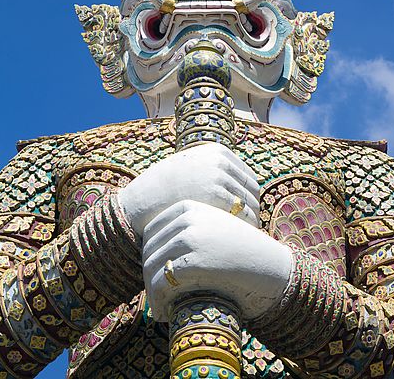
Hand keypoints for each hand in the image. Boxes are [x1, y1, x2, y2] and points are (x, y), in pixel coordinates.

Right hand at [118, 143, 259, 233]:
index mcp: (217, 151)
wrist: (141, 202)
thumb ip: (212, 172)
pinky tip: (241, 242)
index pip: (248, 177)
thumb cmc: (165, 192)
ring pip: (250, 204)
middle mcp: (220, 161)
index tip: (248, 214)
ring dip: (251, 221)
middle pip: (252, 190)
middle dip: (253, 210)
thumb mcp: (190, 169)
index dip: (250, 198)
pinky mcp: (215, 197)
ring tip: (247, 238)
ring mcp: (218, 178)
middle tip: (251, 229)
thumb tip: (238, 189)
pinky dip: (246, 229)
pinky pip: (243, 216)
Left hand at [142, 200, 292, 321]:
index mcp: (190, 206)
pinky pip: (161, 282)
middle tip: (155, 298)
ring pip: (151, 267)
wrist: (269, 266)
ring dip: (151, 293)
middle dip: (148, 278)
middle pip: (149, 249)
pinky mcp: (194, 261)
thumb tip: (152, 253)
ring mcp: (190, 238)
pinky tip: (163, 314)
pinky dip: (157, 301)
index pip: (152, 231)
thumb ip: (188, 230)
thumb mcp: (214, 228)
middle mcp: (187, 218)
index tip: (153, 276)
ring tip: (157, 310)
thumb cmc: (242, 252)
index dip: (149, 256)